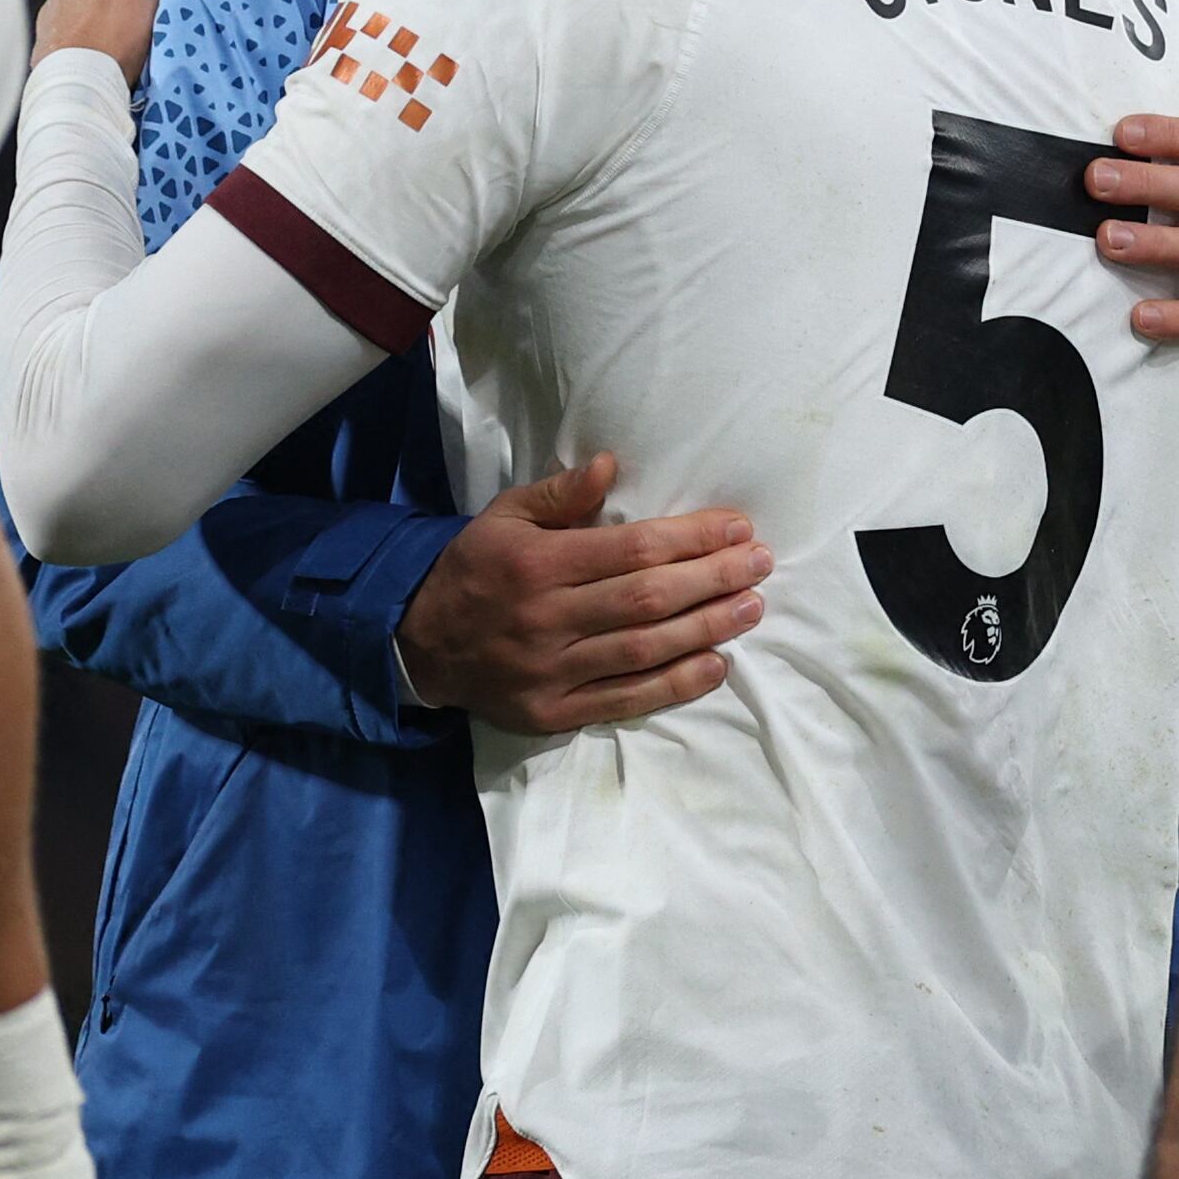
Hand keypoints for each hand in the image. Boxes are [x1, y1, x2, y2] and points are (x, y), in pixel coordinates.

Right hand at [398, 455, 768, 732]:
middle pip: (648, 599)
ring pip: (644, 650)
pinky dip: (675, 685)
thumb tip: (610, 466)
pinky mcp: (553, 712)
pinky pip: (626, 699)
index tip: (737, 528)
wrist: (418, 644)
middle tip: (760, 564)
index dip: (691, 539)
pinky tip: (716, 665)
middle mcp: (547, 618)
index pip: (631, 549)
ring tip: (753, 608)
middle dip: (713, 580)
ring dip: (707, 629)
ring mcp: (551, 671)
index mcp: (537, 565)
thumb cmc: (473, 569)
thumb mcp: (502, 517)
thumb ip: (558, 494)